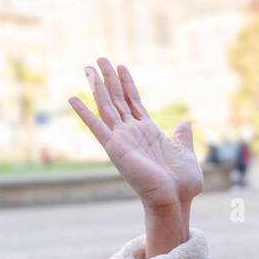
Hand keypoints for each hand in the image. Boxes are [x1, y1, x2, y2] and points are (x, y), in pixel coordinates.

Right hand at [69, 58, 202, 251]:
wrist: (176, 199)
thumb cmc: (182, 183)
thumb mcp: (186, 153)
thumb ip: (183, 137)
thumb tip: (184, 123)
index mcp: (148, 132)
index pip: (134, 102)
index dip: (127, 84)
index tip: (121, 66)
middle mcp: (132, 133)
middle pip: (117, 100)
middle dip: (109, 79)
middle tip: (100, 59)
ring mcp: (122, 139)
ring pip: (107, 107)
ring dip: (98, 87)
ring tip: (88, 68)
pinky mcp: (115, 148)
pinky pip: (96, 127)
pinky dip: (84, 113)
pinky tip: (72, 99)